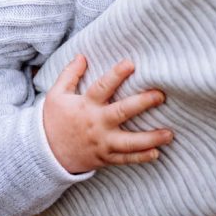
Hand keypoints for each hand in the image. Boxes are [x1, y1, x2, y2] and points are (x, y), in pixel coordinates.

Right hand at [43, 55, 172, 173]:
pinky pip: (125, 159)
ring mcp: (102, 143)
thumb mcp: (56, 95)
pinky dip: (141, 158)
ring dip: (150, 138)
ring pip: (129, 142)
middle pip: (122, 112)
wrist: (46, 154)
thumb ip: (69, 74)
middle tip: (160, 95)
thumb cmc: (52, 121)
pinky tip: (156, 153)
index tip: (131, 64)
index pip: (102, 87)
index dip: (116, 75)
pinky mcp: (105, 158)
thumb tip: (82, 56)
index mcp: (86, 105)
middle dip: (142, 103)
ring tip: (169, 134)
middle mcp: (97, 124)